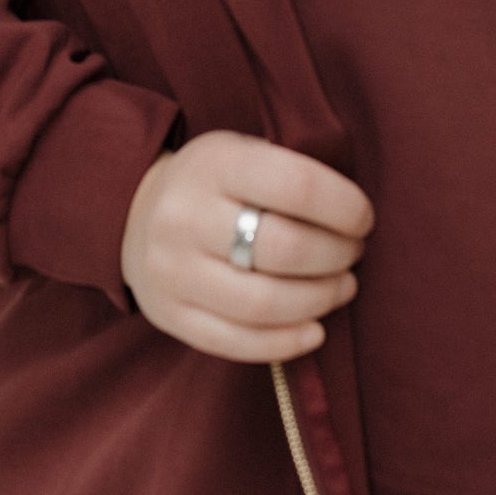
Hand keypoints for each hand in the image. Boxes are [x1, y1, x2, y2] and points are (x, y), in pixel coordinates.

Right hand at [119, 129, 372, 362]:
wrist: (132, 211)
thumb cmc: (214, 183)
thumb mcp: (243, 151)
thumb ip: (290, 174)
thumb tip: (356, 218)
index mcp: (213, 163)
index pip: (297, 185)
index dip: (345, 207)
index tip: (363, 219)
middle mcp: (184, 215)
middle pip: (284, 249)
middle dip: (337, 256)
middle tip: (353, 254)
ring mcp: (171, 270)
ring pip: (264, 304)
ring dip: (320, 301)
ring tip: (341, 287)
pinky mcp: (168, 314)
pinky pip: (237, 343)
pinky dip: (287, 343)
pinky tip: (314, 331)